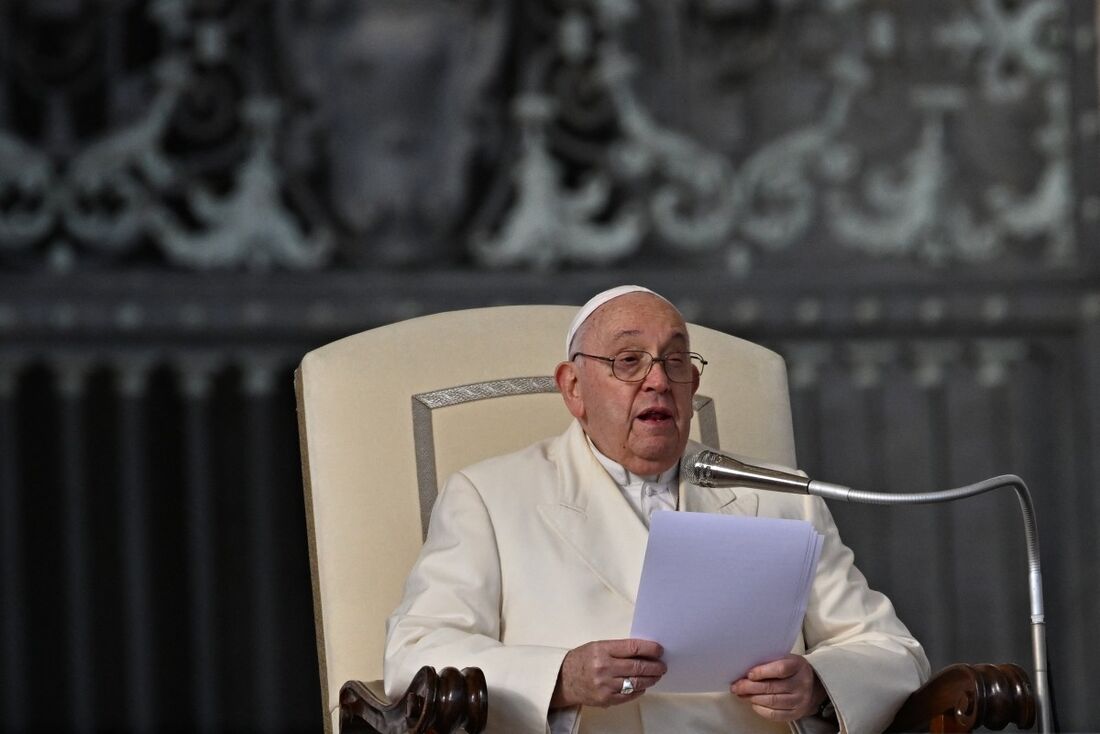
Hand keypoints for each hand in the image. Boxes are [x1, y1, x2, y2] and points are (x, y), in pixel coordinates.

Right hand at [550, 639, 665, 708]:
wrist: (563, 680)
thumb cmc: (582, 660)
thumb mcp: (597, 646)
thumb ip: (618, 649)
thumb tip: (643, 652)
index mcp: (602, 650)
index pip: (632, 648)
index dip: (650, 649)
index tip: (659, 650)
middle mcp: (604, 667)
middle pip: (637, 667)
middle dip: (654, 666)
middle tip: (662, 666)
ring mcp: (605, 685)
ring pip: (636, 682)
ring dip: (650, 679)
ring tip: (656, 676)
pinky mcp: (606, 699)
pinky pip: (629, 695)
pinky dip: (639, 691)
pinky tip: (643, 686)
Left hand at [730, 654, 825, 721]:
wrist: (813, 685)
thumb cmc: (792, 669)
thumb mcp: (785, 658)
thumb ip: (769, 662)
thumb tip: (744, 670)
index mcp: (798, 666)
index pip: (780, 669)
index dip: (762, 672)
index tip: (749, 674)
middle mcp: (801, 684)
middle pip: (772, 687)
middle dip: (750, 687)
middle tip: (736, 686)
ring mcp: (800, 700)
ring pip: (772, 702)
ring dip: (752, 698)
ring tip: (741, 694)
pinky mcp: (796, 713)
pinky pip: (775, 714)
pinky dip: (760, 709)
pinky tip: (753, 703)